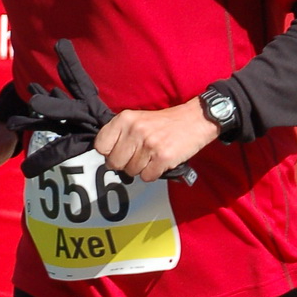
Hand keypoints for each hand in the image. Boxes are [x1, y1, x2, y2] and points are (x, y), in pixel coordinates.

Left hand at [93, 99, 219, 182]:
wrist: (195, 120)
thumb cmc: (165, 123)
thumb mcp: (138, 119)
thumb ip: (120, 134)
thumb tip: (107, 157)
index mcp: (125, 119)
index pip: (101, 146)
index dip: (109, 153)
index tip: (119, 151)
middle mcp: (135, 130)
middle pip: (114, 163)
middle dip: (125, 164)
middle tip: (138, 156)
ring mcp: (149, 144)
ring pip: (131, 172)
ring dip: (141, 169)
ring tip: (152, 156)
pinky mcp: (163, 157)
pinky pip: (147, 177)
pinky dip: (153, 174)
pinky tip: (160, 162)